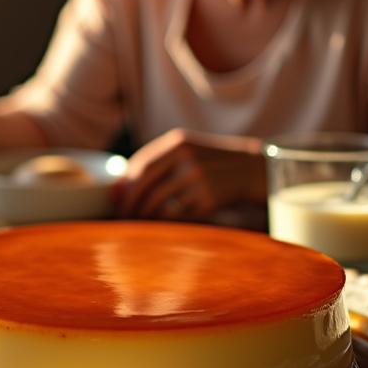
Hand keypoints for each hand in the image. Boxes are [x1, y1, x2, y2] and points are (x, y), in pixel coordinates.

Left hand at [116, 128, 265, 219]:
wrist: (250, 169)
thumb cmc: (209, 162)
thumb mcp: (186, 151)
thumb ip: (155, 163)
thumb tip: (117, 187)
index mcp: (179, 142)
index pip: (141, 164)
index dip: (126, 184)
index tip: (118, 199)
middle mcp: (188, 158)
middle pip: (146, 183)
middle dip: (130, 202)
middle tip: (122, 216)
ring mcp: (199, 178)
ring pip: (159, 202)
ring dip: (145, 215)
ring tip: (139, 222)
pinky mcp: (209, 198)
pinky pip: (178, 214)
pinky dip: (165, 221)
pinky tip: (161, 224)